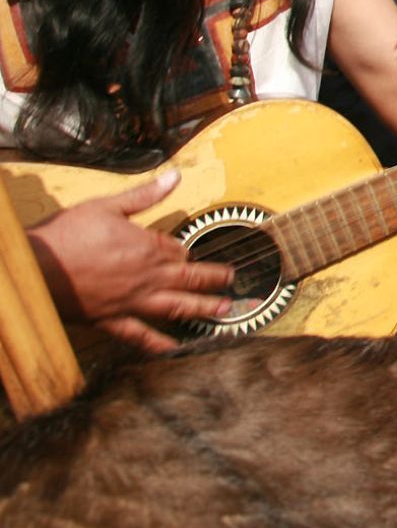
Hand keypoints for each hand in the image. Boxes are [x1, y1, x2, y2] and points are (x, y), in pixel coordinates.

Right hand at [27, 171, 233, 352]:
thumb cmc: (67, 235)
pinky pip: (141, 336)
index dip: (184, 251)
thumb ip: (144, 195)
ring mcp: (131, 301)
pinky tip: (175, 350)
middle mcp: (146, 277)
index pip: (178, 250)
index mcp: (147, 247)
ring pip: (176, 307)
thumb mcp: (106, 206)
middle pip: (189, 278)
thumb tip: (175, 177)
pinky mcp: (112, 320)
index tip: (188, 253)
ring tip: (224, 310)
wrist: (34, 268)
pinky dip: (160, 344)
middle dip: (213, 279)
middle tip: (232, 281)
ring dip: (202, 308)